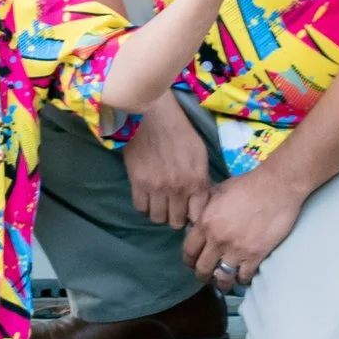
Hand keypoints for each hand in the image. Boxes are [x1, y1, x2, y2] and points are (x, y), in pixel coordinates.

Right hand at [123, 98, 212, 230]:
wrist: (153, 116)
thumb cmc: (180, 132)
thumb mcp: (200, 156)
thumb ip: (201, 180)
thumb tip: (199, 200)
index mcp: (197, 181)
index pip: (197, 216)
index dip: (192, 217)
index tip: (188, 212)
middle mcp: (178, 189)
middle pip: (175, 222)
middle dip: (175, 217)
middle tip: (172, 207)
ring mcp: (157, 188)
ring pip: (157, 218)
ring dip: (159, 213)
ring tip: (158, 202)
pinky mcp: (138, 183)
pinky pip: (140, 208)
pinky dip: (144, 206)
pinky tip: (146, 197)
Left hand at [183, 163, 306, 292]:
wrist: (277, 186)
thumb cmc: (247, 185)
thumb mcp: (218, 191)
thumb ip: (205, 208)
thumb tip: (196, 218)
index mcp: (205, 223)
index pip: (188, 251)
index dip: (189, 260)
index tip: (192, 263)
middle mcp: (217, 240)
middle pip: (202, 268)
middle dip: (202, 275)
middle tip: (206, 276)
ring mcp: (236, 249)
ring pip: (222, 277)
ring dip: (221, 282)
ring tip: (223, 283)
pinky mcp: (256, 255)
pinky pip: (244, 276)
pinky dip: (242, 279)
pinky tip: (242, 276)